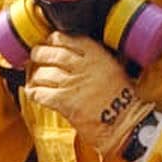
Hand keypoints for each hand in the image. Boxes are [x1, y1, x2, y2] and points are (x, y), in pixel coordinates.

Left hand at [22, 37, 139, 143]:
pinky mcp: (65, 102)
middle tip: (35, 57)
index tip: (49, 44)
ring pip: (43, 74)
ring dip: (35, 77)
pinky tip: (34, 94)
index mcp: (96, 54)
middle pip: (51, 54)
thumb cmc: (123, 100)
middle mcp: (83, 65)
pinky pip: (41, 94)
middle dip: (39, 55)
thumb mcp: (113, 68)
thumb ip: (94, 59)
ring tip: (35, 79)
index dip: (52, 41)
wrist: (126, 123)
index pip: (65, 38)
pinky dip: (34, 94)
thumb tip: (72, 55)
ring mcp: (73, 83)